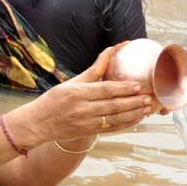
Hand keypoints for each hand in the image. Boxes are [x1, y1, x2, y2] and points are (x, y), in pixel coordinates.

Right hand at [14, 43, 152, 144]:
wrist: (38, 123)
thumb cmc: (53, 100)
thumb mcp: (69, 84)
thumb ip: (92, 72)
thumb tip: (110, 53)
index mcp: (77, 93)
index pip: (104, 90)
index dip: (123, 88)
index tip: (137, 85)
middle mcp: (81, 109)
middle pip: (113, 105)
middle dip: (133, 102)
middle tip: (148, 97)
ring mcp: (85, 122)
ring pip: (115, 118)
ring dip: (133, 114)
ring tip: (146, 108)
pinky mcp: (87, 132)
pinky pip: (111, 128)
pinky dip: (125, 124)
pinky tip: (136, 119)